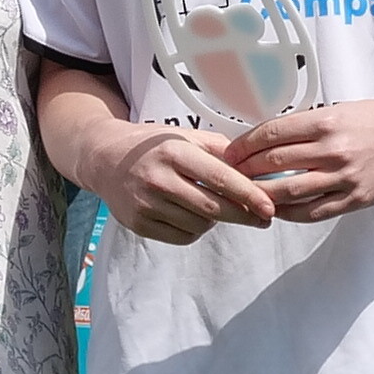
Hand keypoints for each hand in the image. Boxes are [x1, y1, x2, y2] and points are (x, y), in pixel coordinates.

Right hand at [85, 123, 277, 244]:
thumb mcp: (185, 136)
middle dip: (243, 215)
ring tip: (213, 206)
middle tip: (262, 218)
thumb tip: (255, 169)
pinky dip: (195, 230)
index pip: (220, 178)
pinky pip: (182, 236)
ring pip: (200, 225)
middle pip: (213, 208)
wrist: (105, 158)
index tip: (269, 207)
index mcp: (174, 152)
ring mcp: (146, 204)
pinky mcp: (139, 224)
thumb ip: (220, 150)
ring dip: (216, 221)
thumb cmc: (151, 147)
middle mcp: (158, 179)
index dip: (249, 195)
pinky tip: (192, 215)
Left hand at [224, 97, 373, 221]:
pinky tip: (276, 210)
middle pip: (274, 163)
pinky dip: (289, 213)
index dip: (244, 145)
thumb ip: (305, 125)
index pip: (271, 134)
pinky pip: (313, 212)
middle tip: (228, 176)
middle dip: (245, 170)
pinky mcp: (355, 199)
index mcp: (326, 120)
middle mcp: (333, 149)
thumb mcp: (339, 111)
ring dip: (261, 195)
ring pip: (288, 191)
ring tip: (246, 195)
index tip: (229, 153)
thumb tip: (263, 140)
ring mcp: (344, 177)